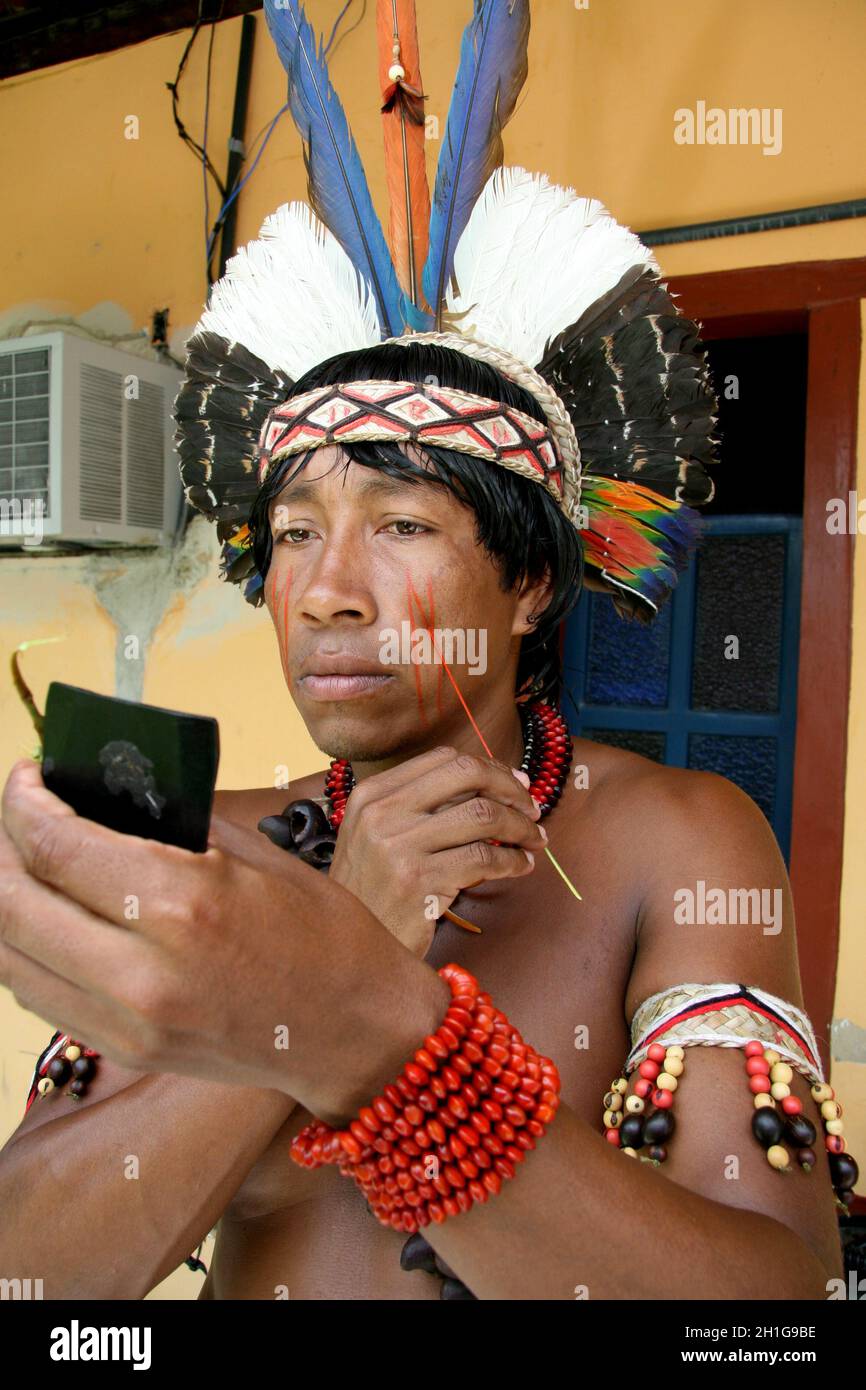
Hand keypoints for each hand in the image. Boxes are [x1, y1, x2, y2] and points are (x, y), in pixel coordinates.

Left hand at [0, 759, 448, 1124]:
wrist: (355, 1031)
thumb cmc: (324, 935)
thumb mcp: (256, 856)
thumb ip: (173, 824)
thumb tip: (106, 796)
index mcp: (182, 905)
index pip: (55, 847)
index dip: (23, 803)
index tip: (25, 778)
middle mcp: (142, 971)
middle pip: (9, 904)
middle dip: (1, 847)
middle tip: (20, 816)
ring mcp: (128, 1022)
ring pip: (8, 956)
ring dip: (5, 900)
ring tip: (26, 863)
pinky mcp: (126, 1050)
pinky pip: (37, 995)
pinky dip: (25, 949)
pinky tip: (49, 918)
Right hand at [328, 746, 545, 954]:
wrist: (346, 947)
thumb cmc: (373, 892)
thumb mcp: (378, 836)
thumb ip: (424, 808)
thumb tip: (499, 779)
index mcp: (372, 794)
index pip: (444, 759)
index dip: (489, 768)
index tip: (514, 785)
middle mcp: (382, 813)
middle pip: (467, 774)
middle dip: (511, 788)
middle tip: (532, 809)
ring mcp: (399, 847)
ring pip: (483, 816)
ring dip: (521, 828)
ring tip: (535, 841)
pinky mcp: (420, 883)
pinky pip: (485, 859)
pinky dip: (513, 861)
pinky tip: (521, 866)